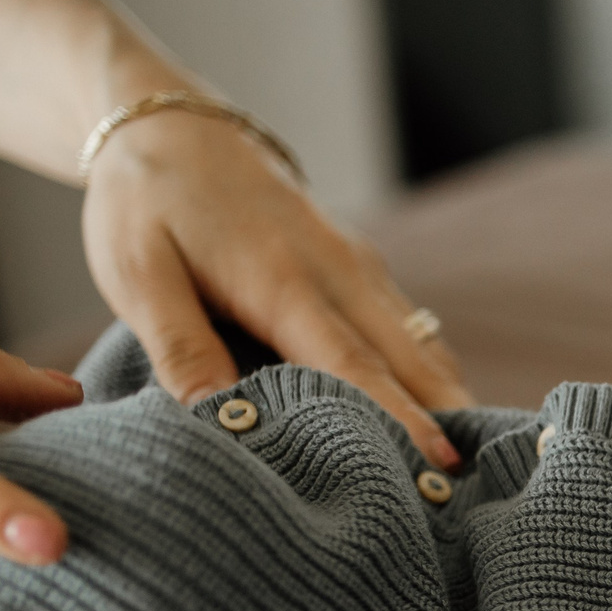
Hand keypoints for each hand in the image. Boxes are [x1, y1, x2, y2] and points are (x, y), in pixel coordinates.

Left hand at [83, 110, 474, 467]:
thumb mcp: (137, 273)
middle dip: (448, 423)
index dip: (399, 418)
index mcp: (284, 279)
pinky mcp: (361, 270)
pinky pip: (410, 330)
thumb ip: (180, 346)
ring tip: (474, 466)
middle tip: (472, 488)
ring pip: (422, 345)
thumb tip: (220, 421)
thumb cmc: (145, 202)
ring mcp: (359, 268)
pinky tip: (443, 416)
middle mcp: (339, 272)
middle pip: (412, 360)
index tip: (440, 465)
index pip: (353, 364)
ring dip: (450, 401)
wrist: (168, 122)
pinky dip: (432, 374)